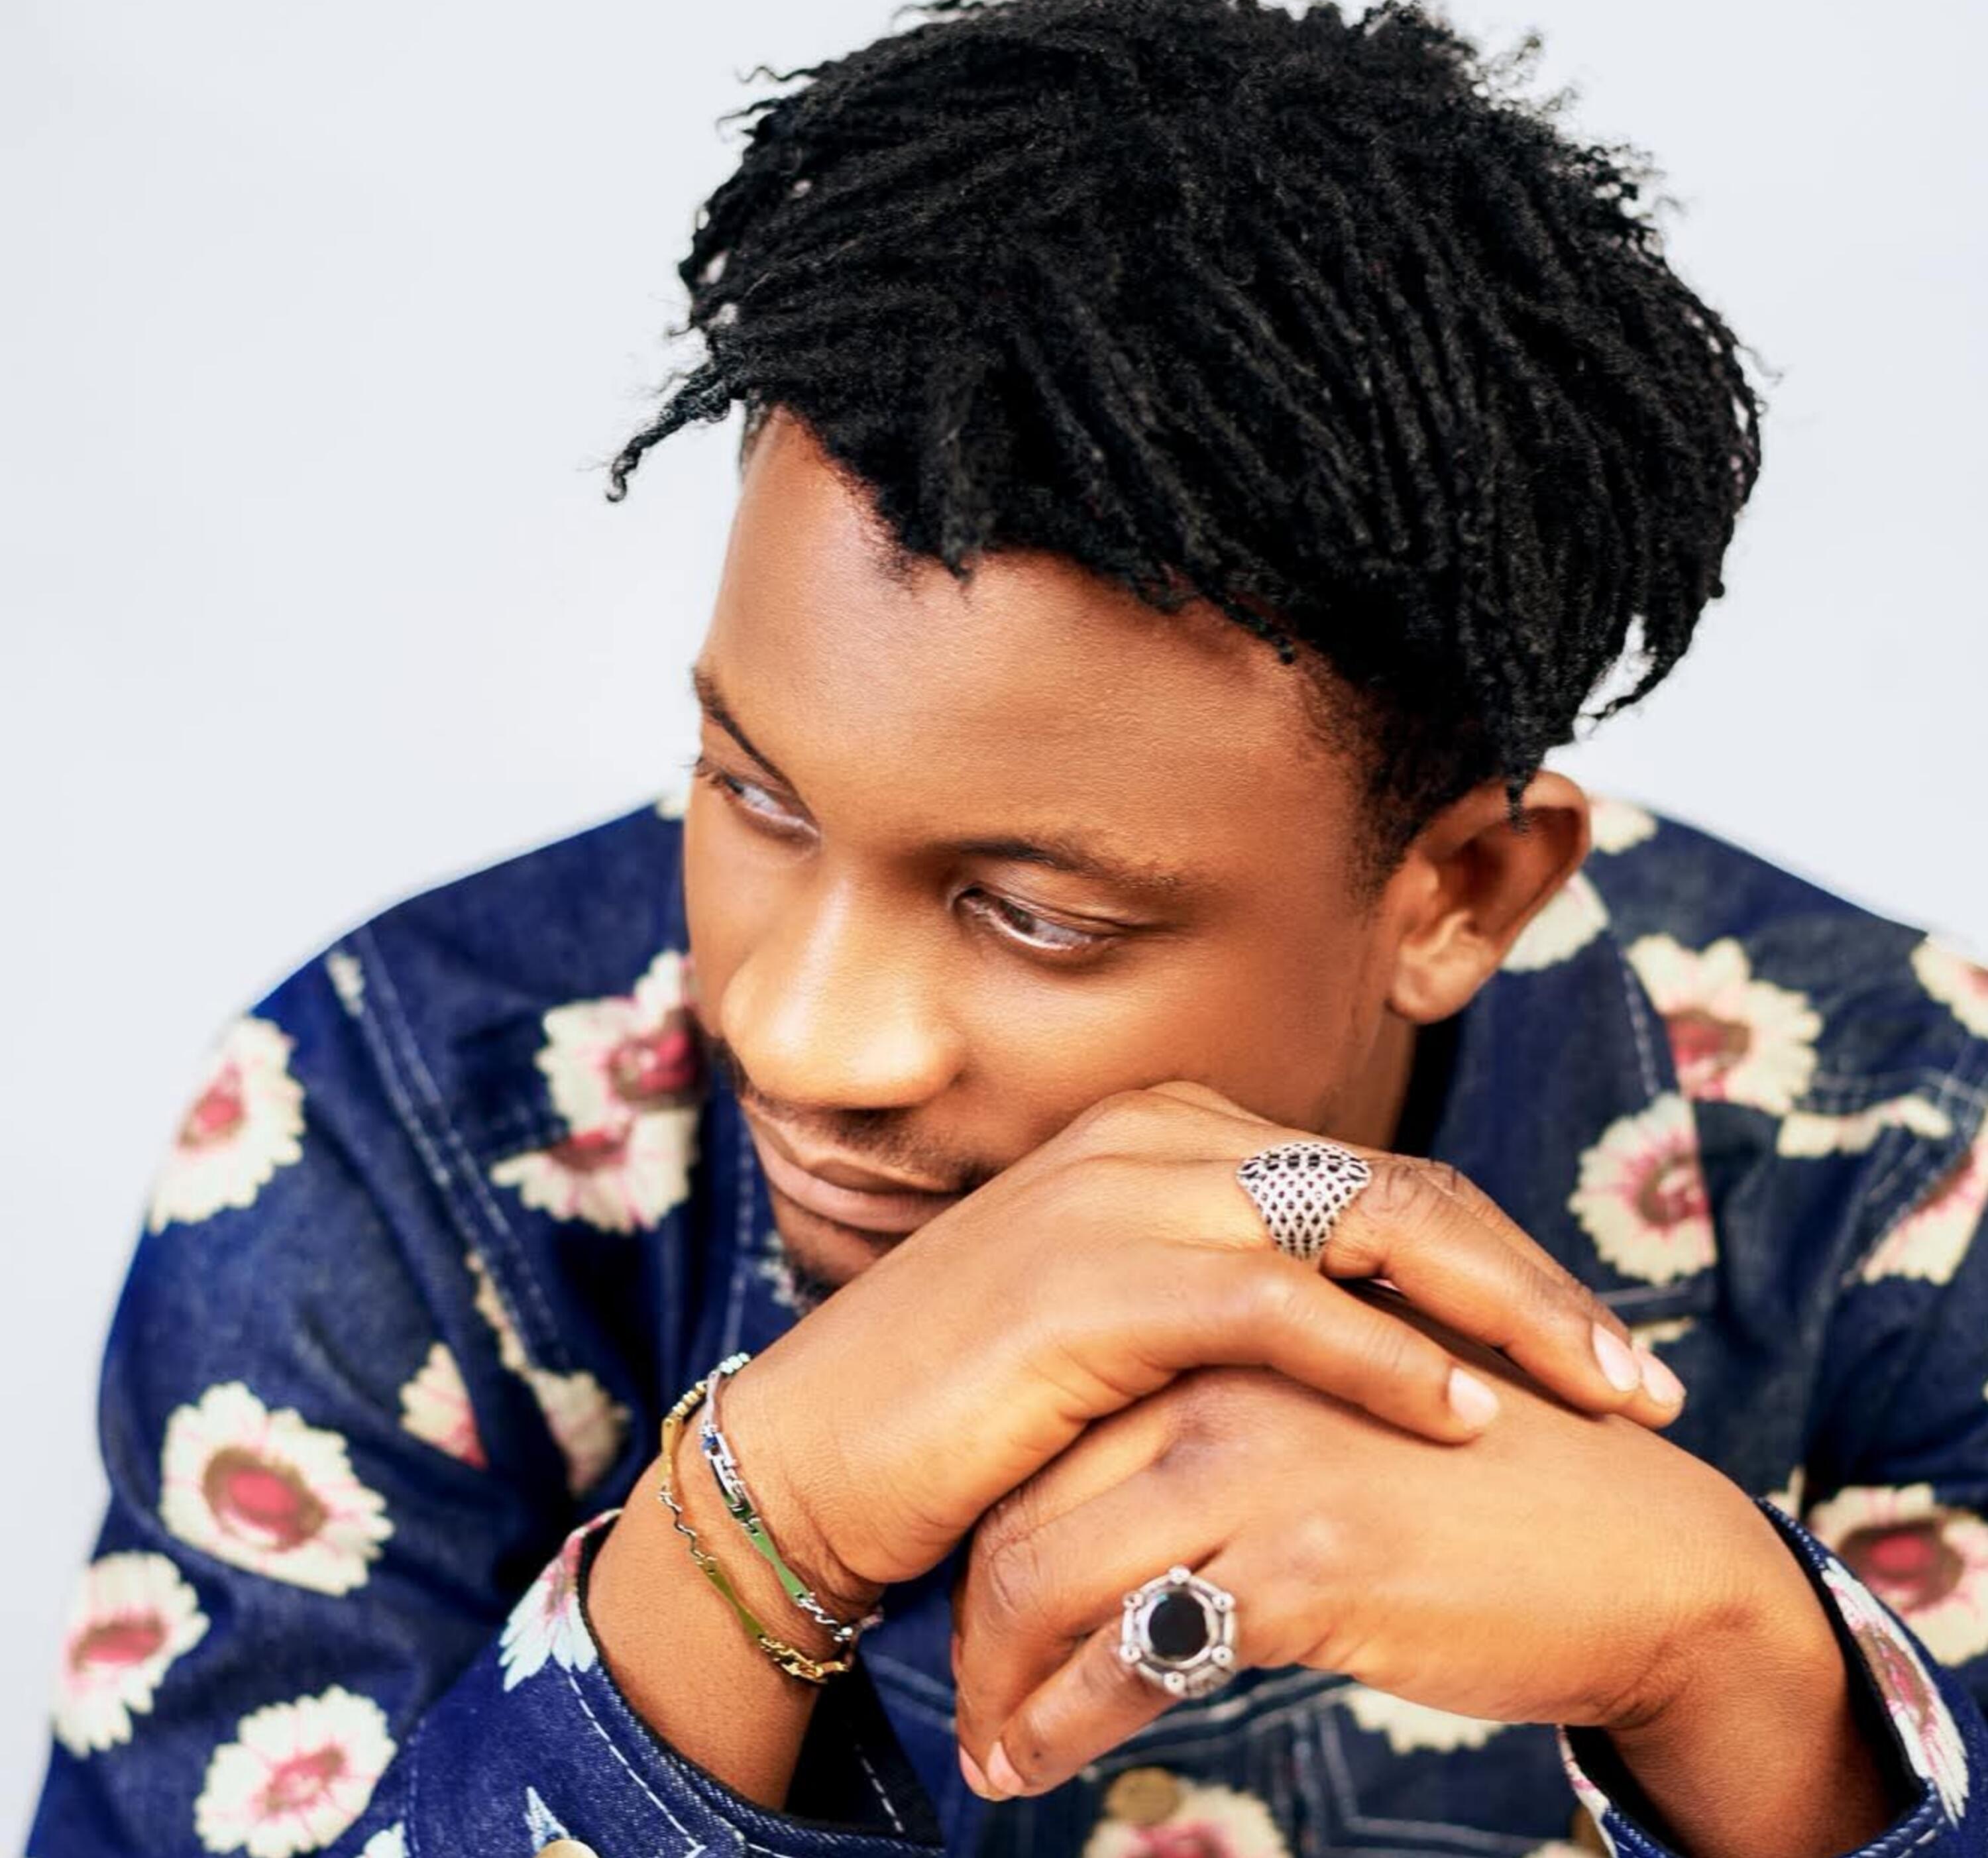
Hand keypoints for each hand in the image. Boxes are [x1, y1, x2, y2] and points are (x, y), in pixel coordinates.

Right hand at [721, 1080, 1684, 1608]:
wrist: (812, 1457)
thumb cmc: (973, 1411)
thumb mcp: (1120, 1328)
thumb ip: (1226, 1298)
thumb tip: (1366, 1344)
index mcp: (1164, 1133)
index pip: (1378, 1178)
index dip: (1499, 1259)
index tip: (1588, 1349)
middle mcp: (1150, 1137)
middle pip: (1400, 1187)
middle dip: (1538, 1280)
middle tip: (1644, 1379)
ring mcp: (1118, 1195)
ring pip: (1367, 1226)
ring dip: (1505, 1314)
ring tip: (1606, 1399)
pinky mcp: (1089, 1281)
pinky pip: (1275, 1304)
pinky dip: (1384, 1358)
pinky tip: (1466, 1419)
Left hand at [947, 1299, 1879, 1857]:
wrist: (1643, 1553)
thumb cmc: (1484, 1490)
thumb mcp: (1327, 1413)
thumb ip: (1213, 1426)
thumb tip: (1090, 1510)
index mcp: (1220, 1316)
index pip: (1043, 1422)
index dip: (986, 1522)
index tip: (970, 1612)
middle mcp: (1221, 1367)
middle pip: (1021, 1496)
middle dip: (974, 1621)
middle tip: (968, 1707)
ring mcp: (1257, 1457)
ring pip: (1047, 1573)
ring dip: (1000, 1684)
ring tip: (993, 1754)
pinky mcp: (1303, 1558)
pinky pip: (1134, 1652)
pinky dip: (1067, 1722)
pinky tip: (1049, 1761)